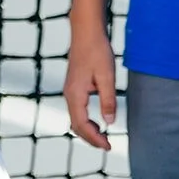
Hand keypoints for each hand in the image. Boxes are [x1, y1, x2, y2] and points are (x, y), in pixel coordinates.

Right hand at [64, 23, 117, 149]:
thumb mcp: (107, 76)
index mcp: (75, 94)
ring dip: (88, 130)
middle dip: (90, 138)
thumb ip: (108, 100)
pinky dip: (85, 121)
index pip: (82, 125)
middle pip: (76, 125)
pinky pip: (77, 110)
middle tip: (107, 146)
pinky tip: (97, 122)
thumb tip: (109, 122)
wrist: (86, 32)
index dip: (95, 139)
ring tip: (103, 137)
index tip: (108, 146)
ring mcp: (70, 91)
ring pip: (75, 118)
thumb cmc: (97, 51)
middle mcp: (69, 94)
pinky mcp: (74, 87)